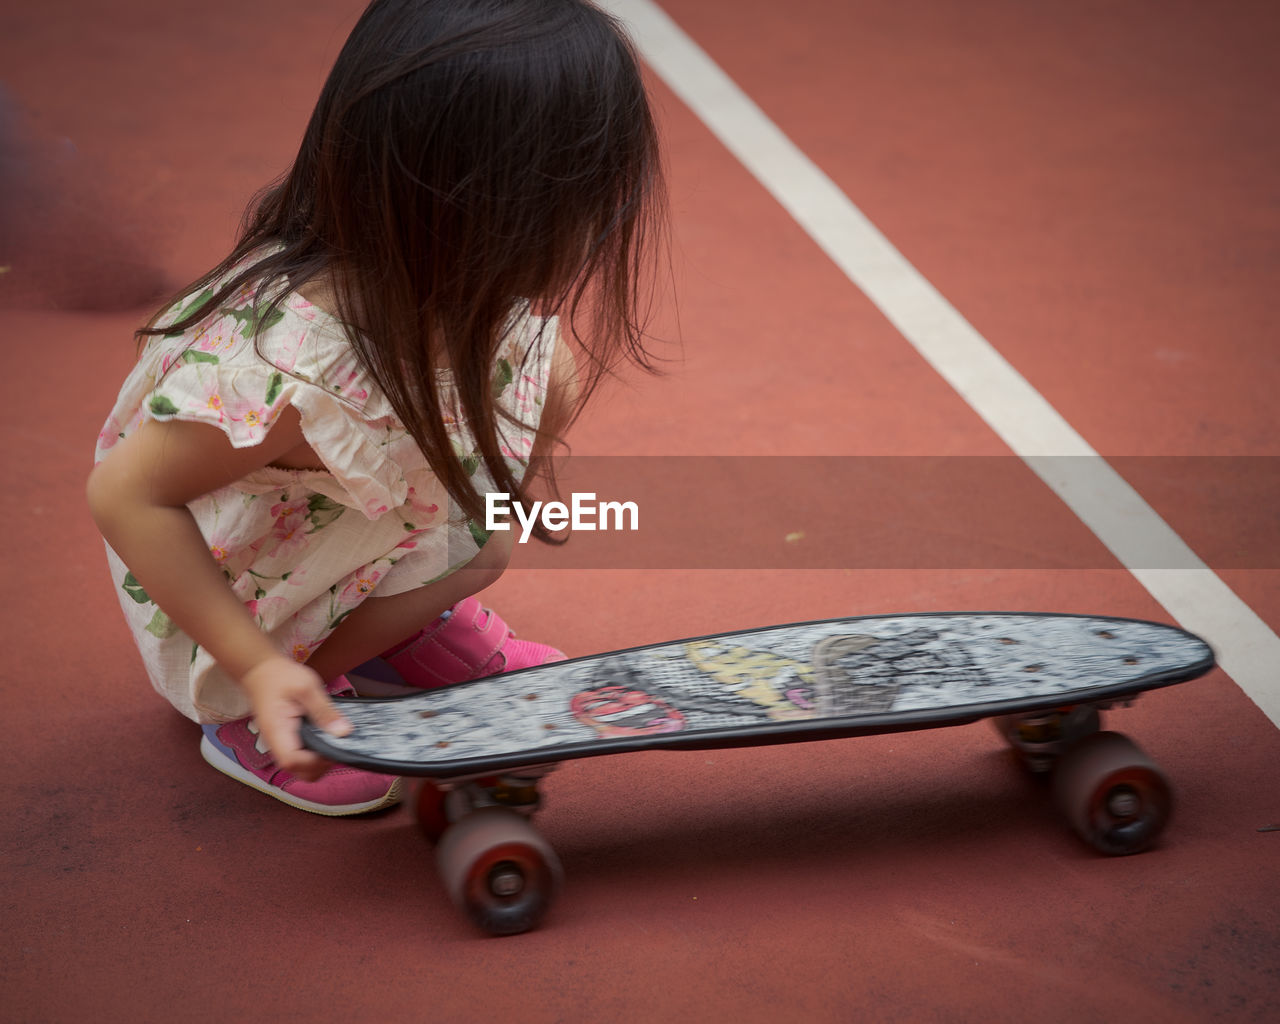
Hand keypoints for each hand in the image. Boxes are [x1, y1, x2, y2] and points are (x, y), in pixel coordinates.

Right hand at [239, 657, 351, 781]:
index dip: (315, 762)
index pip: (293, 762)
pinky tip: (324, 738)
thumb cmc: (280, 676)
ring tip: (332, 741)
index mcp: (277, 731)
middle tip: (335, 746)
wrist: (260, 670)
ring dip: (317, 762)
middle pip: (297, 772)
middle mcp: (276, 743)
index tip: (331, 748)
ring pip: (299, 768)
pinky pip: (299, 757)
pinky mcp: (285, 740)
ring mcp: (279, 743)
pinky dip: (313, 755)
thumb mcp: (307, 687)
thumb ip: (324, 711)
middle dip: (319, 766)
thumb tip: (343, 732)